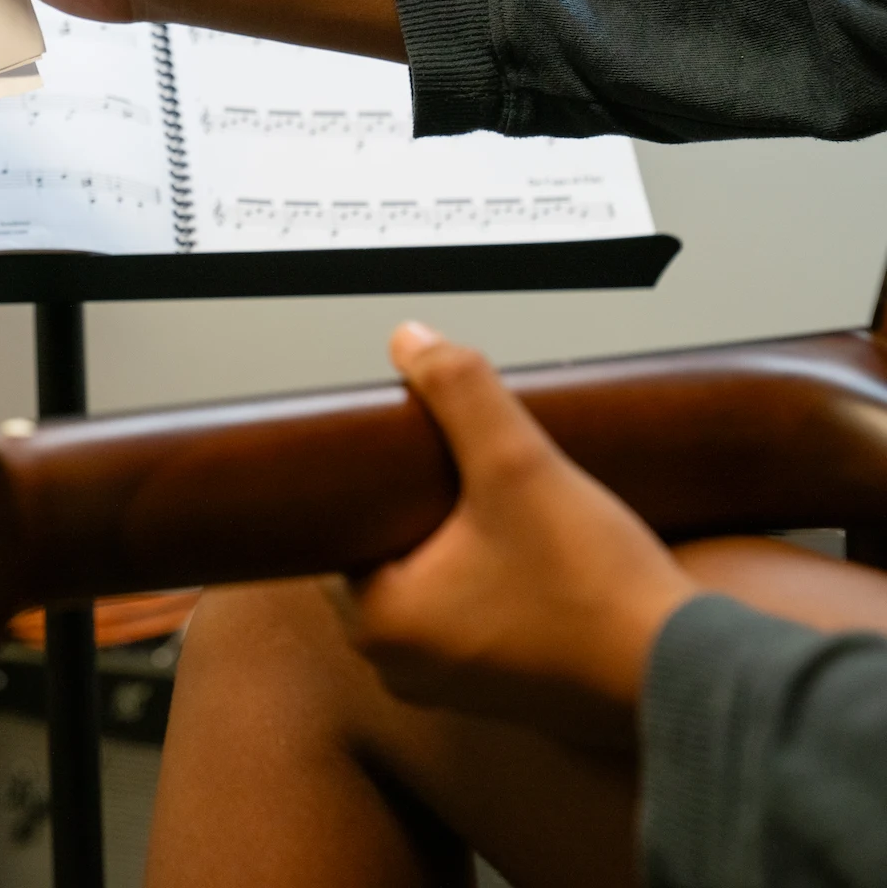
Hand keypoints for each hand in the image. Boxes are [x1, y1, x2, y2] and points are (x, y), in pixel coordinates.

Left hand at [329, 322, 699, 746]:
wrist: (689, 671)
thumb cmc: (597, 588)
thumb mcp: (518, 465)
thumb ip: (460, 393)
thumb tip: (409, 338)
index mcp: (378, 624)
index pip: (341, 532)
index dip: (374, 484)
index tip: (410, 454)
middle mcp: (399, 666)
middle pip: (384, 555)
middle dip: (416, 509)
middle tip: (459, 470)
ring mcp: (448, 685)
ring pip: (426, 586)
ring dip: (452, 544)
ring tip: (492, 502)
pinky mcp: (498, 690)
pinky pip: (466, 618)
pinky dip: (483, 581)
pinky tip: (518, 549)